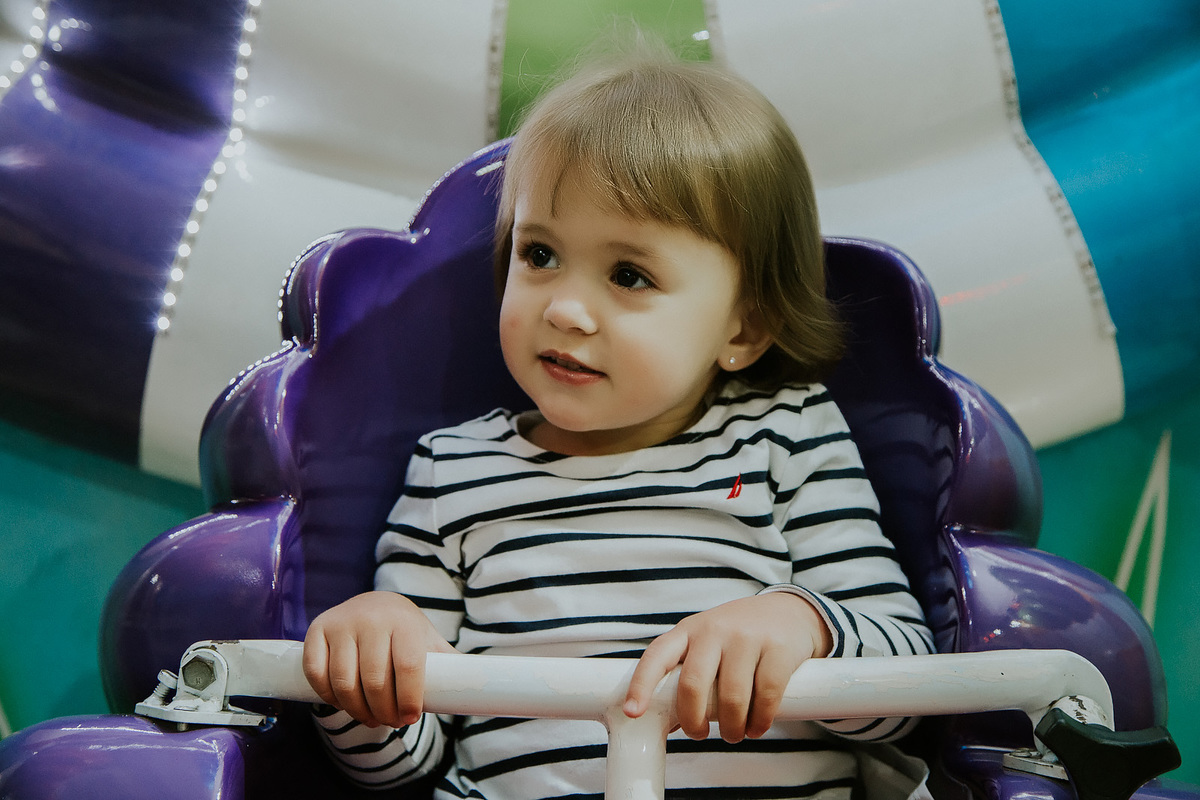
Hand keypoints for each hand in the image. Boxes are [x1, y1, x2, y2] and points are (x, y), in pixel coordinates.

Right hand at [303, 590, 456, 727]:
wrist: (374, 604)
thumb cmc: (406, 633)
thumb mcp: (429, 641)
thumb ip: (450, 665)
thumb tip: (482, 689)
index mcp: (404, 622)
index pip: (408, 667)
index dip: (409, 699)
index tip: (410, 717)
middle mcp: (372, 619)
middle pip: (375, 680)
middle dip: (383, 711)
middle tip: (389, 722)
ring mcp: (342, 623)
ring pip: (344, 681)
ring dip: (356, 710)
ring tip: (369, 716)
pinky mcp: (316, 630)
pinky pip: (317, 674)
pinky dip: (329, 696)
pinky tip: (343, 702)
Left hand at [622, 592, 831, 742]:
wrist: (789, 611)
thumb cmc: (739, 635)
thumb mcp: (707, 643)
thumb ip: (688, 674)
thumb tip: (668, 722)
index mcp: (688, 630)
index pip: (657, 656)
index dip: (641, 685)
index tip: (633, 713)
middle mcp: (714, 630)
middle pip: (693, 684)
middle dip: (693, 720)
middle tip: (700, 734)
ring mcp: (746, 637)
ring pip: (731, 696)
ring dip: (731, 727)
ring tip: (734, 734)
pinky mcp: (777, 648)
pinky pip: (766, 694)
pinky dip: (760, 720)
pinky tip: (757, 726)